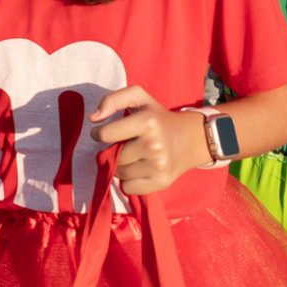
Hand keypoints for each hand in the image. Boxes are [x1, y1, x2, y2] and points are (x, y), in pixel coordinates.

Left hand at [88, 86, 210, 195]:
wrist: (192, 138)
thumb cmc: (158, 117)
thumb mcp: (138, 98)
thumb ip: (112, 100)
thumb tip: (94, 118)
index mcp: (148, 121)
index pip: (105, 134)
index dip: (99, 134)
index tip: (104, 133)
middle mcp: (154, 145)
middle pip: (112, 157)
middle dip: (114, 151)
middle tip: (127, 144)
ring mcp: (159, 165)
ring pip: (119, 174)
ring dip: (121, 167)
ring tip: (135, 156)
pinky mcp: (161, 182)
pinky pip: (128, 188)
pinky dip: (129, 182)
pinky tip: (141, 169)